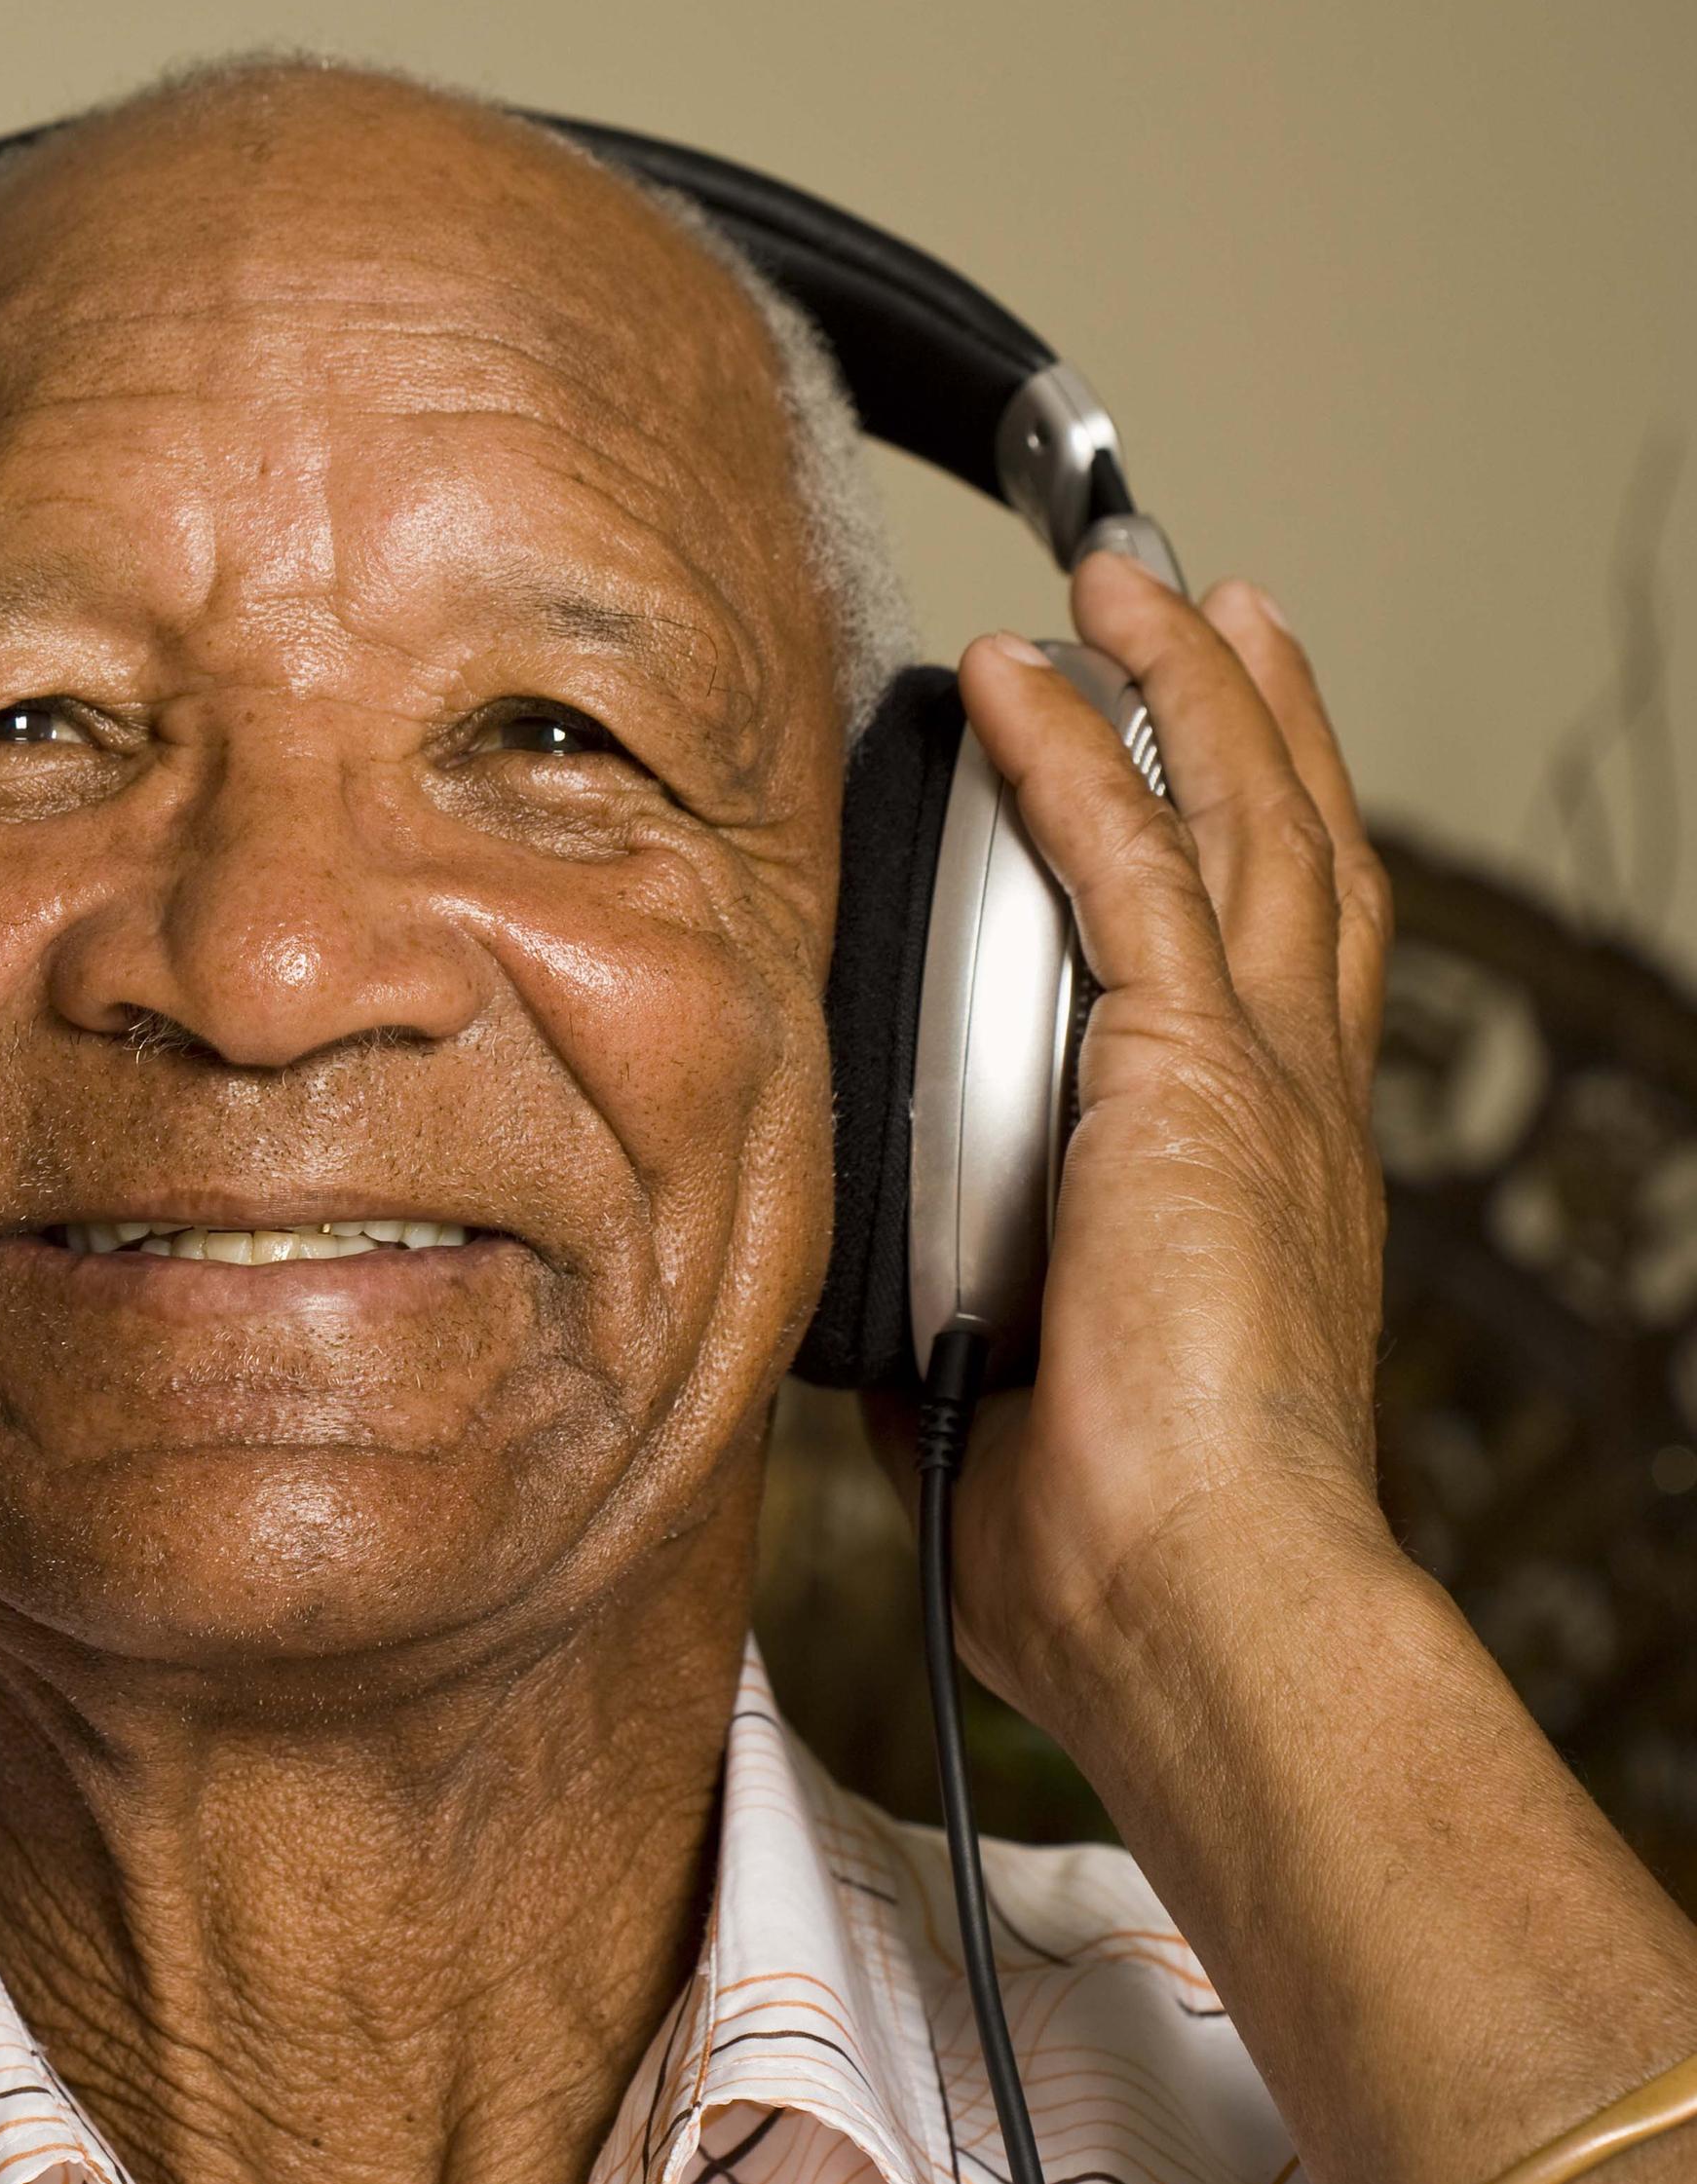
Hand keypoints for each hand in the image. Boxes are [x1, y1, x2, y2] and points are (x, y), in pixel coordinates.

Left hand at [917, 556, 1401, 1723]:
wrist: (1202, 1594)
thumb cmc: (1123, 1554)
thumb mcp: (1014, 1410)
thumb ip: (958, 1337)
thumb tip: (890, 1325)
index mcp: (1261, 1191)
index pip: (1267, 978)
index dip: (1247, 859)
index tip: (1207, 779)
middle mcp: (1293, 1113)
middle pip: (1294, 857)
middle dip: (1252, 721)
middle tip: (1211, 617)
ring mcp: (1258, 1082)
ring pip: (1242, 823)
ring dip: (1183, 689)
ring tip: (1133, 590)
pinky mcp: (1196, 1074)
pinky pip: (1127, 862)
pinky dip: (1077, 752)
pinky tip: (1029, 675)